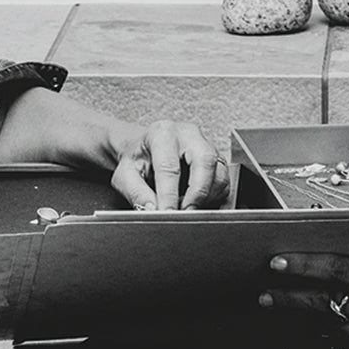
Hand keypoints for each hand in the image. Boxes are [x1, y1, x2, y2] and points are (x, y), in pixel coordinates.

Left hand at [110, 119, 230, 209]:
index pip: (169, 166)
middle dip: (197, 193)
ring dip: (207, 197)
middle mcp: (188, 135)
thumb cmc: (137, 158)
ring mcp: (206, 145)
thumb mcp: (125, 174)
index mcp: (162, 134)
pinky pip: (223, 182)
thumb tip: (153, 210)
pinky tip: (195, 203)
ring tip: (186, 208)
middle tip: (185, 214)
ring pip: (219, 173)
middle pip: (205, 161)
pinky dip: (213, 197)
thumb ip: (137, 193)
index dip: (169, 195)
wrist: (144, 148)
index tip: (167, 214)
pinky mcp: (216, 159)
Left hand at [259, 247, 348, 348]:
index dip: (302, 267)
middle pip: (325, 304)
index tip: (275, 262)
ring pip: (336, 327)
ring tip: (288, 307)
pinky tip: (333, 326)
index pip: (335, 271)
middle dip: (289, 298)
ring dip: (313, 318)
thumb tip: (345, 265)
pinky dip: (345, 334)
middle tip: (263, 293)